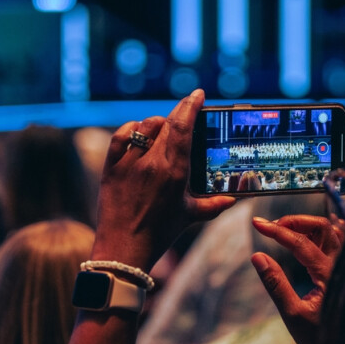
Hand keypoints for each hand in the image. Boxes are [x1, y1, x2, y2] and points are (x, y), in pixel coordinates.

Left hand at [92, 89, 234, 270]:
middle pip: (166, 123)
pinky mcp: (111, 167)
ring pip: (144, 126)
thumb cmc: (160, 233)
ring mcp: (129, 163)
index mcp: (174, 171)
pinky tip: (137, 134)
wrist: (123, 249)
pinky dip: (130, 130)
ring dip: (156, 123)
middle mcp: (152, 162)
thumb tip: (233, 199)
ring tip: (164, 129)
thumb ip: (214, 205)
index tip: (198, 94)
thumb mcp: (190, 217)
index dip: (190, 105)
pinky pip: (121, 137)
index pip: (183, 126)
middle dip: (178, 114)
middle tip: (186, 113)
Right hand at [250, 215, 343, 343]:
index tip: (257, 223)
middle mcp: (343, 266)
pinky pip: (339, 240)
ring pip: (331, 231)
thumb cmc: (319, 340)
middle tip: (271, 226)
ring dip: (307, 225)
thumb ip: (275, 284)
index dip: (277, 231)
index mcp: (330, 277)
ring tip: (283, 229)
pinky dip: (322, 231)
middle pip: (322, 227)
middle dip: (294, 221)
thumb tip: (257, 257)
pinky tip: (309, 231)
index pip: (301, 243)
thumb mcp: (292, 315)